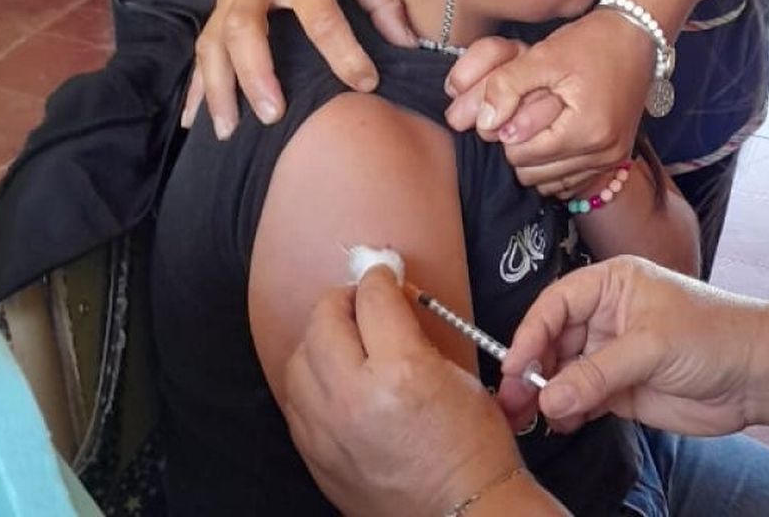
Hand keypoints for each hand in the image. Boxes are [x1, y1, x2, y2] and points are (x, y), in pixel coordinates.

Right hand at [189, 0, 415, 137]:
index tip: (367, 82)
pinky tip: (190, 121)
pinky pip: (199, 48)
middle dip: (256, 74)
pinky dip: (194, 85)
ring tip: (228, 132)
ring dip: (217, 89)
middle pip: (246, 29)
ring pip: (213, 43)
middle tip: (272, 115)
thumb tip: (407, 44)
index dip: (344, 51)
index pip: (322, 16)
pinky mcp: (217, 4)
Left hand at [284, 267, 526, 515]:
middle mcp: (355, 397)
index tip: (383, 275)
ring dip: (321, 339)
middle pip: (325, 320)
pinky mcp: (315, 455)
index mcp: (401, 371)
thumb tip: (388, 305)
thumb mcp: (458, 375)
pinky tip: (333, 379)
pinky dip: (310, 381)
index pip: (373, 299)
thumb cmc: (472, 447)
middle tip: (360, 301)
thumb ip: (414, 335)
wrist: (460, 513)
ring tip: (344, 340)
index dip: (380, 278)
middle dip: (343, 300)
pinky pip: (295, 401)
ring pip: (299, 359)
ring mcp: (328, 430)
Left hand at [445, 9, 653, 186]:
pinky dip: (555, 166)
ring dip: (537, 158)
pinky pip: (570, 182)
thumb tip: (486, 123)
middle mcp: (603, 153)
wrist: (637, 37)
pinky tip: (554, 138)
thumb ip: (507, 86)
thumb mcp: (543, 55)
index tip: (513, 104)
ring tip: (540, 124)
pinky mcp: (614, 159)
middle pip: (532, 173)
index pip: (519, 154)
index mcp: (586, 130)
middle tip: (524, 114)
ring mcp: (611, 159)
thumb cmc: (591, 42)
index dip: (506, 130)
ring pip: (549, 182)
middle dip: (520, 146)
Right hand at [499, 257, 764, 436]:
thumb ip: (598, 372)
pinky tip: (560, 423)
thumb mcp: (652, 346)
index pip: (555, 304)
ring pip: (563, 373)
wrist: (755, 374)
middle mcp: (605, 316)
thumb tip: (549, 398)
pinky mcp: (620, 388)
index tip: (514, 366)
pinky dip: (567, 412)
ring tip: (527, 419)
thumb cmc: (715, 336)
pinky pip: (582, 399)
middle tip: (513, 401)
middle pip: (552, 341)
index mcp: (611, 284)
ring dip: (545, 395)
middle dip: (531, 370)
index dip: (530, 334)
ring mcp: (611, 354)